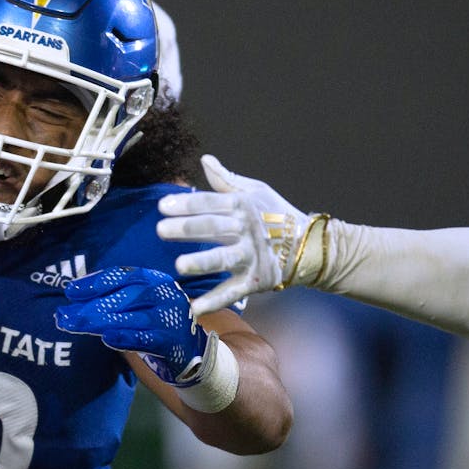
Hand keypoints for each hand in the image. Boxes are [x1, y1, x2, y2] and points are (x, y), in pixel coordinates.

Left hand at [54, 267, 207, 385]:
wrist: (190, 351)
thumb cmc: (155, 324)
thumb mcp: (137, 305)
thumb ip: (111, 300)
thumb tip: (72, 301)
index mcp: (154, 278)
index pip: (120, 276)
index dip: (93, 283)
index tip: (69, 291)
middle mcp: (163, 293)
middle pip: (121, 296)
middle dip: (90, 306)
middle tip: (64, 315)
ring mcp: (169, 316)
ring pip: (130, 317)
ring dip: (99, 322)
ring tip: (75, 325)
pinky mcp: (172, 340)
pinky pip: (145, 338)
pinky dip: (125, 337)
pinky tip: (106, 338)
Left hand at [156, 154, 322, 316]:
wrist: (308, 244)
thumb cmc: (275, 213)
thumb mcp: (254, 191)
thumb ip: (225, 179)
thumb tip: (205, 160)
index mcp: (242, 206)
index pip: (211, 203)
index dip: (187, 204)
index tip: (162, 206)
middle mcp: (246, 230)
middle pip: (214, 228)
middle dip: (187, 228)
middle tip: (161, 229)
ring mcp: (250, 256)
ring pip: (224, 259)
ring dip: (202, 262)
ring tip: (180, 265)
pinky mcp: (255, 281)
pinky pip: (232, 292)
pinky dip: (214, 301)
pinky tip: (194, 308)